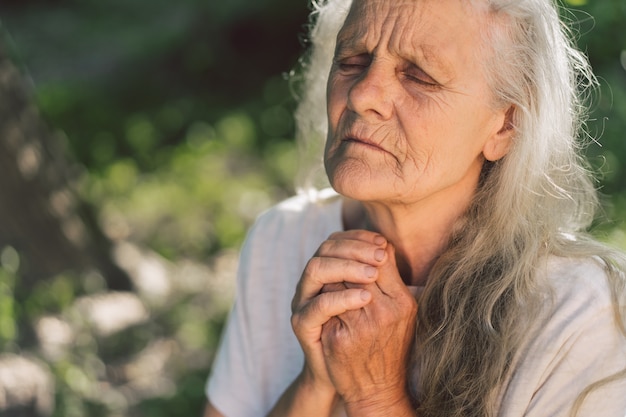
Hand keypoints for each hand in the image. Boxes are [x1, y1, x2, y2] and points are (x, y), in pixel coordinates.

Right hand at [290, 230, 387, 393]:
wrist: (350, 379)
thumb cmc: (367, 337)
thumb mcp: (376, 303)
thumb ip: (381, 279)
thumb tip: (399, 253)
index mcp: (328, 271)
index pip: (338, 240)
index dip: (360, 237)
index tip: (384, 242)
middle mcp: (312, 281)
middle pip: (326, 248)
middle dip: (355, 248)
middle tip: (380, 255)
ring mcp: (303, 300)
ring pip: (316, 269)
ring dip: (346, 267)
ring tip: (372, 273)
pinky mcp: (301, 323)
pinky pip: (318, 305)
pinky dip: (341, 298)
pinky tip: (364, 298)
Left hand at [321, 239, 417, 413]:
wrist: (378, 389)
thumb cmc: (391, 345)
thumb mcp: (404, 313)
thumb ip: (394, 280)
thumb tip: (382, 244)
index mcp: (402, 302)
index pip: (381, 258)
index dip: (366, 247)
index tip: (359, 248)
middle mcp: (383, 312)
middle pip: (357, 267)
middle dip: (346, 256)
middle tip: (340, 253)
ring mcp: (360, 326)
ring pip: (337, 282)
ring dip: (332, 273)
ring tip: (330, 270)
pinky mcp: (338, 338)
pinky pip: (325, 305)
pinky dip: (323, 294)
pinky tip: (322, 291)